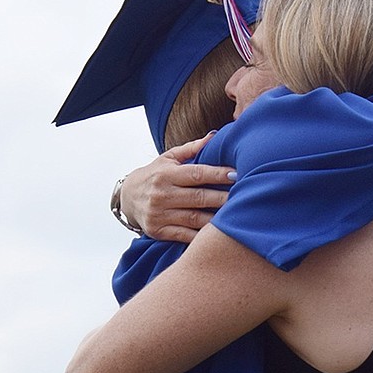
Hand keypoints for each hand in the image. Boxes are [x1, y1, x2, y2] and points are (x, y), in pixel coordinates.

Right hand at [119, 134, 235, 243]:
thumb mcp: (167, 159)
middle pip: (199, 197)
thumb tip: (214, 136)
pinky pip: (186, 236)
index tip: (237, 174)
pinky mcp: (159, 231)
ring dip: (217, 219)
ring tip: (237, 216)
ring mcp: (160, 214)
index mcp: (166, 174)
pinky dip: (202, 237)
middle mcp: (162, 194)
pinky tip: (219, 234)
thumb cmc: (154, 176)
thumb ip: (191, 149)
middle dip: (223, 197)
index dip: (217, 174)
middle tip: (246, 197)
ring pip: (195, 218)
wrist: (127, 198)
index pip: (196, 174)